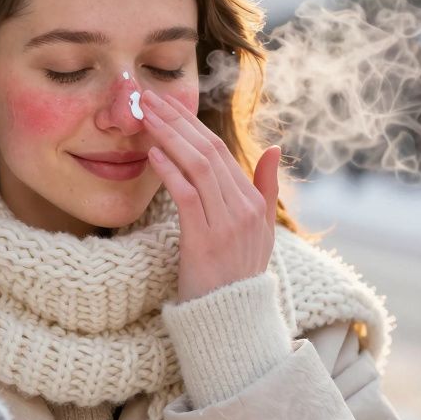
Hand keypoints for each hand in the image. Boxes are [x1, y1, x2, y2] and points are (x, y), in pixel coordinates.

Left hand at [140, 88, 280, 302]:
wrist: (232, 320)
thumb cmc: (237, 274)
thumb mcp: (260, 230)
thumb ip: (266, 188)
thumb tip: (275, 147)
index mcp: (252, 201)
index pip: (220, 150)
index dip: (191, 124)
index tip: (166, 104)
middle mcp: (243, 208)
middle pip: (208, 151)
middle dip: (177, 121)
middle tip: (148, 98)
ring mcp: (226, 224)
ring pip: (198, 167)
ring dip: (169, 138)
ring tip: (145, 118)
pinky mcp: (205, 241)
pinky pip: (187, 197)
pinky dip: (170, 172)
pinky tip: (153, 154)